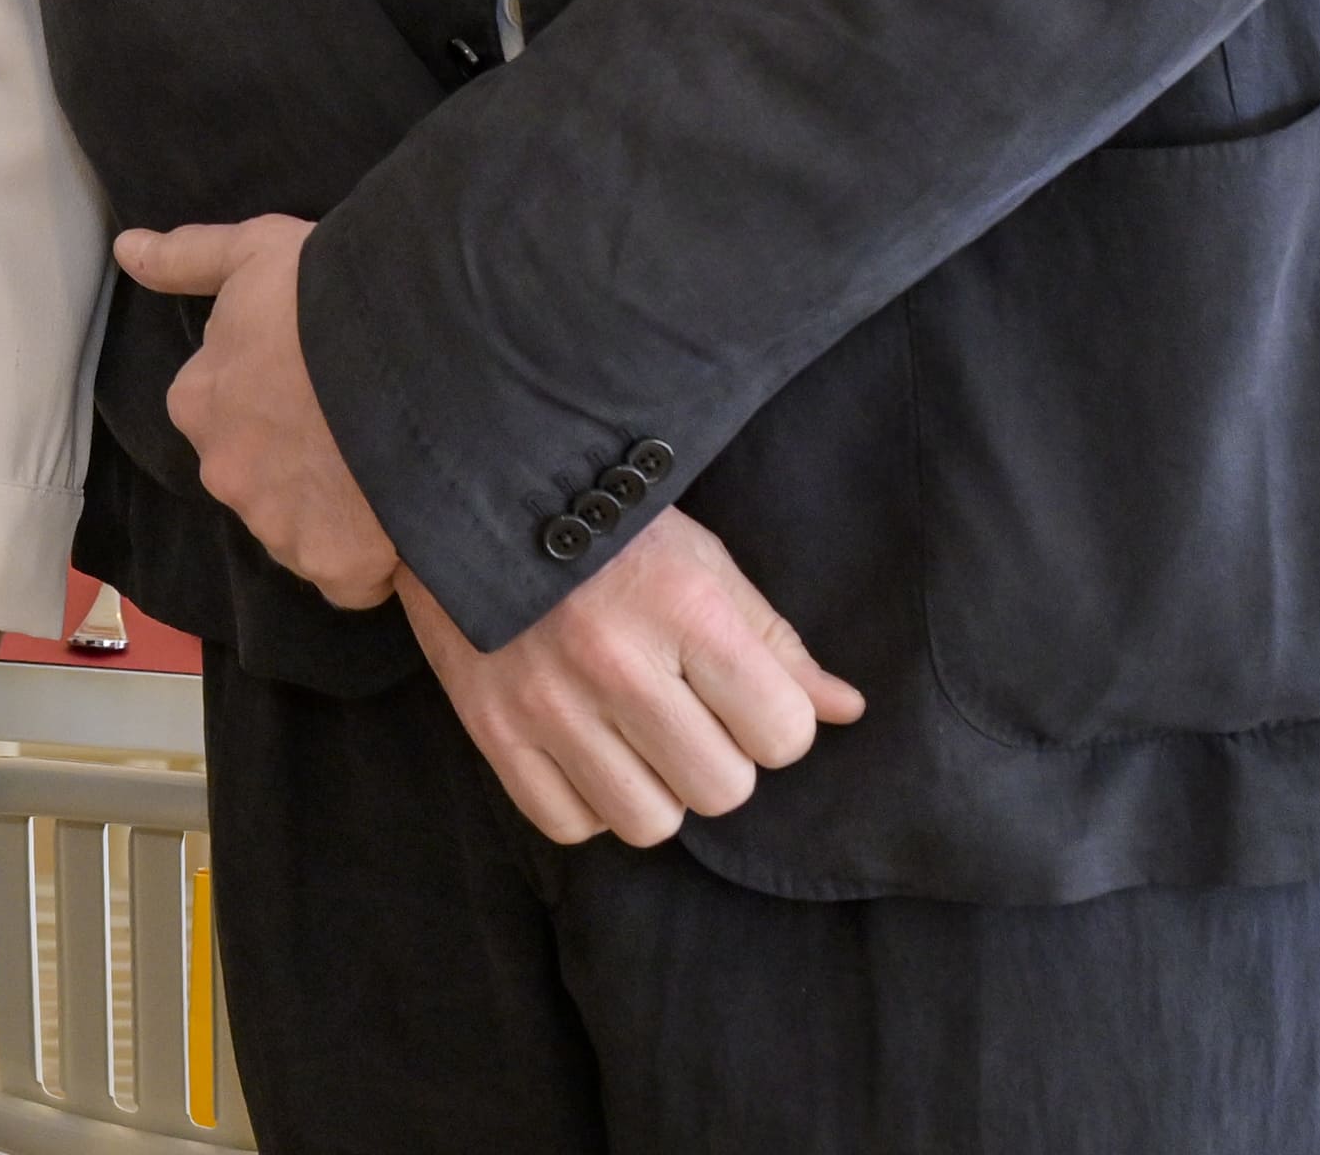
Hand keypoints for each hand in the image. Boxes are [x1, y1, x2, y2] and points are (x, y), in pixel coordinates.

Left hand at [118, 216, 403, 608]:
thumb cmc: (322, 294)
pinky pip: (349, 575)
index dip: (273, 404)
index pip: (224, 417)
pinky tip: (402, 519)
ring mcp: (277, 526)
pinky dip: (370, 558)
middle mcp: (224, 472)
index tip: (315, 387)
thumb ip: (185, 258)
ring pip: (302, 530)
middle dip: (299, 465)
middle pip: (260, 480)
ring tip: (387, 468)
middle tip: (356, 428)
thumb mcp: (253, 252)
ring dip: (334, 511)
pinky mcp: (335, 567)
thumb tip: (124, 251)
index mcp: (198, 403)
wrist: (406, 351)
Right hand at [400, 510, 863, 847]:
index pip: (783, 734)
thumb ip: (774, 643)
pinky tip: (583, 745)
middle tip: (685, 713)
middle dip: (716, 759)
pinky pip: (569, 825)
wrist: (473, 494)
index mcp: (684, 608)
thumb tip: (846, 710)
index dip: (774, 722)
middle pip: (720, 790)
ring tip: (632, 732)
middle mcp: (615, 661)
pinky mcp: (490, 730)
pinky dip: (585, 799)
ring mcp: (546, 702)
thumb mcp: (702, 562)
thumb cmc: (606, 529)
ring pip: (648, 822)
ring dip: (653, 787)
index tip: (741, 694)